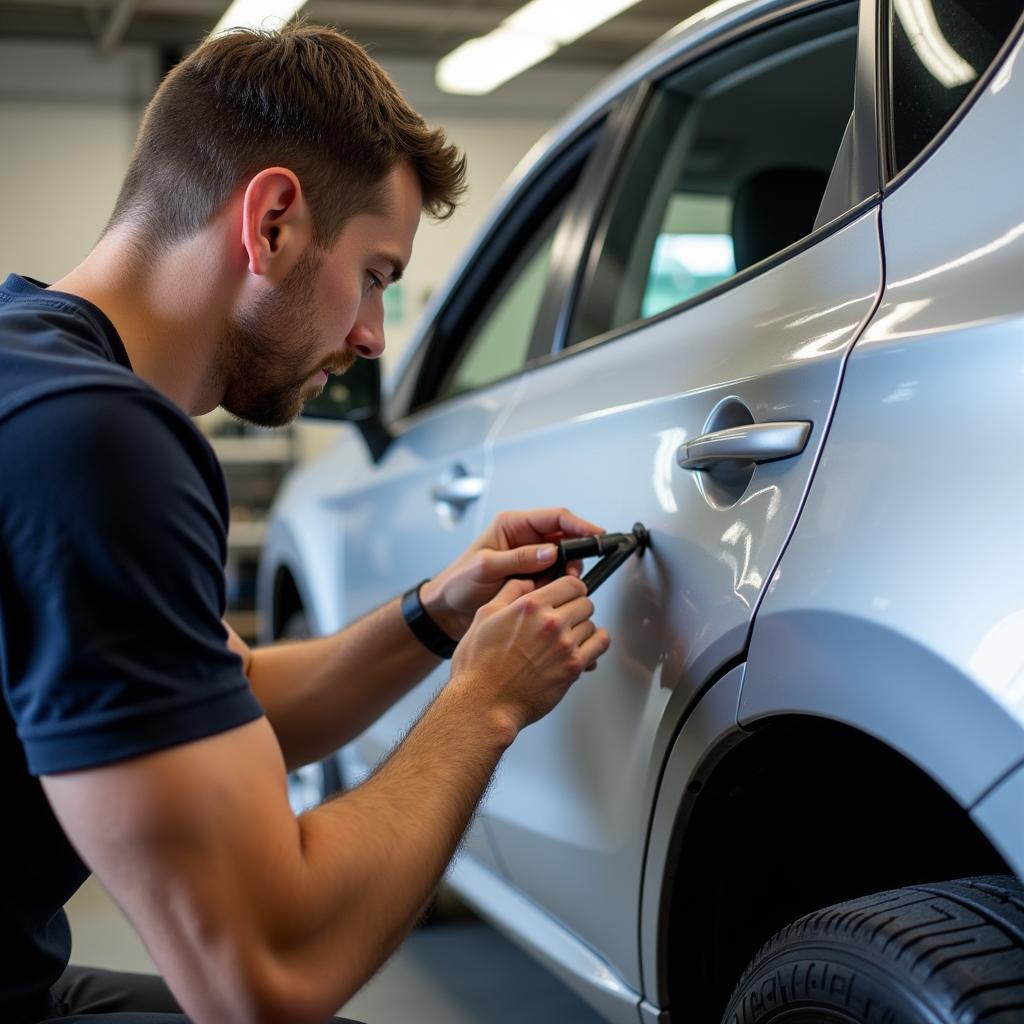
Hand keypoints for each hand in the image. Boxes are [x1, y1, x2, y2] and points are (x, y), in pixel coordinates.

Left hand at [420, 508, 603, 639]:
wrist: (446, 610)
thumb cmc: (458, 583)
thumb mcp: (486, 567)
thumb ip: (519, 558)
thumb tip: (551, 552)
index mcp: (512, 526)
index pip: (554, 518)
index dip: (579, 525)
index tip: (597, 534)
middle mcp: (524, 539)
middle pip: (565, 538)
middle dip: (574, 556)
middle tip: (573, 576)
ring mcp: (530, 559)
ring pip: (564, 561)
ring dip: (566, 575)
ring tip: (556, 590)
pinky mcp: (532, 577)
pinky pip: (555, 578)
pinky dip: (558, 587)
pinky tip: (551, 597)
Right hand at [450, 575, 610, 732]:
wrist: (484, 703)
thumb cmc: (479, 666)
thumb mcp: (485, 616)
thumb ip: (510, 592)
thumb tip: (528, 581)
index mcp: (530, 605)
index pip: (571, 583)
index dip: (571, 588)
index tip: (568, 594)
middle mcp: (551, 622)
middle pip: (585, 602)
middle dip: (576, 608)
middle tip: (566, 617)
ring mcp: (565, 645)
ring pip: (592, 624)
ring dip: (583, 628)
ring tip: (569, 636)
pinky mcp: (573, 667)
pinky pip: (600, 644)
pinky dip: (596, 642)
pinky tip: (585, 646)